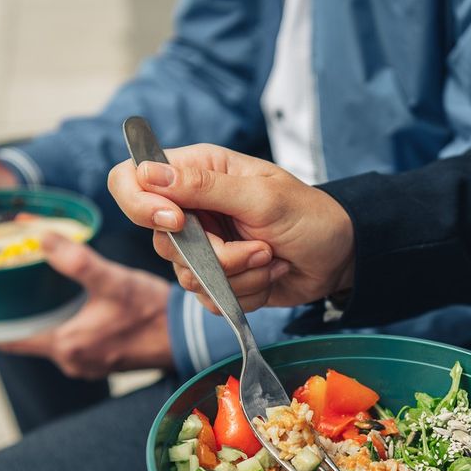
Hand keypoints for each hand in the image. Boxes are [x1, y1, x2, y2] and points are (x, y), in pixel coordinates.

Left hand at [0, 235, 172, 379]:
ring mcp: (88, 365)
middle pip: (30, 340)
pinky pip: (71, 345)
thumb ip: (75, 261)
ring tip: (35, 295)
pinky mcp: (102, 362)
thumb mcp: (112, 280)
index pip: (12, 341)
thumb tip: (41, 236)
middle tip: (6, 288)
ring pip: (52, 342)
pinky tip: (68, 308)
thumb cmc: (152, 312)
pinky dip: (65, 328)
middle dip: (20, 316)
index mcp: (68, 345)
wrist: (186, 336)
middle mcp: (73, 361)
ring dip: (45, 321)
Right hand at [107, 144, 355, 313]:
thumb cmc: (310, 215)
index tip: (179, 222)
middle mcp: (192, 208)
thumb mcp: (261, 196)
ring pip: (188, 277)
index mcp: (196, 171)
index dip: (141, 205)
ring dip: (239, 275)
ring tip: (271, 256)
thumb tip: (148, 171)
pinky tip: (269, 273)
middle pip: (161, 242)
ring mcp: (203, 247)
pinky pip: (209, 299)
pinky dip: (245, 293)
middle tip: (259, 244)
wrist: (340, 257)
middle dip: (215, 254)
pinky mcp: (217, 279)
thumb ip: (204, 187)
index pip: (131, 179)